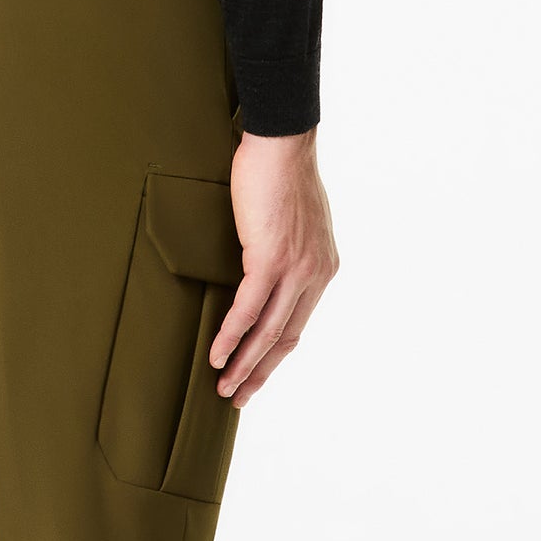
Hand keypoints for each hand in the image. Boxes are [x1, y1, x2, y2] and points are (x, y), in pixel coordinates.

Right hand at [211, 129, 338, 404]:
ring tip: (223, 385)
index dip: (274, 355)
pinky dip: (232, 335)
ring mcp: (296, 269)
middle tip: (238, 396)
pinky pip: (248, 309)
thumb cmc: (280, 175)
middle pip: (286, 337)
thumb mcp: (293, 223)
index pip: (298, 324)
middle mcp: (316, 274)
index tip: (255, 375)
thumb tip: (264, 272)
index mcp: (323, 268)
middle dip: (260, 372)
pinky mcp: (272, 259)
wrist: (282, 144)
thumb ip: (286, 254)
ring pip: (268, 330)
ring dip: (244, 363)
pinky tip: (217, 354)